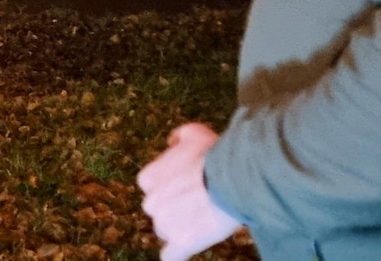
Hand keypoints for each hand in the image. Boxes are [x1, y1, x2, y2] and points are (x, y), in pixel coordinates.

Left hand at [137, 123, 241, 260]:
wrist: (232, 180)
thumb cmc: (213, 154)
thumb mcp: (193, 132)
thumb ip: (177, 138)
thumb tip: (172, 143)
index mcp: (148, 178)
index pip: (153, 188)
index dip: (171, 187)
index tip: (189, 185)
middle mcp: (150, 202)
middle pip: (159, 211)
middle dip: (175, 208)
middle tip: (200, 201)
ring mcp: (164, 225)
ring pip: (167, 231)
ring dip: (181, 228)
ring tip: (203, 219)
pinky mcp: (180, 243)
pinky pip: (170, 256)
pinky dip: (175, 255)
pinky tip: (180, 253)